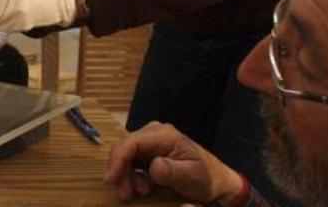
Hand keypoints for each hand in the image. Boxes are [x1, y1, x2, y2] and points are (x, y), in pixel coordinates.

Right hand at [105, 122, 244, 204]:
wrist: (215, 181)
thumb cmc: (205, 177)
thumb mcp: (191, 176)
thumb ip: (172, 170)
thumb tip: (153, 167)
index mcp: (164, 135)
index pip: (132, 142)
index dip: (118, 159)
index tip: (111, 179)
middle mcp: (154, 133)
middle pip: (124, 147)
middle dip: (120, 171)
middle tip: (125, 194)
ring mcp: (150, 142)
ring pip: (125, 155)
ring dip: (125, 175)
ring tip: (135, 193)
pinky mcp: (149, 152)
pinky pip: (131, 161)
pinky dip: (131, 175)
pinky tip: (141, 188)